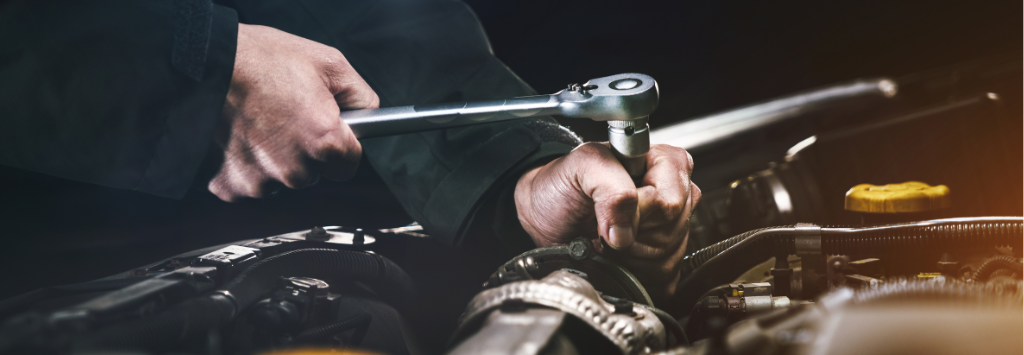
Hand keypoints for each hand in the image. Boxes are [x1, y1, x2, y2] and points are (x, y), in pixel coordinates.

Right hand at [209, 24, 378, 201]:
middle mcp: (295, 168)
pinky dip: (247, 166)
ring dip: (277, 160)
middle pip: (315, 173)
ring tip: (263, 123)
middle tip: (289, 116)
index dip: (341, 145)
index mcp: (324, 141)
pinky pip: (250, 185)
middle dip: (307, 150)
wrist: (208, 63)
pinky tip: (242, 138)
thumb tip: (370, 116)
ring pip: (284, 180)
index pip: (349, 165)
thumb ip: (361, 97)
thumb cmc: (263, 59)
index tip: (329, 131)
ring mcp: (262, 180)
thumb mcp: (330, 63)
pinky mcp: (233, 184)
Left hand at [514, 143, 700, 299]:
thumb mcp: (583, 165)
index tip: (609, 207)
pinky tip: (615, 254)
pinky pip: (661, 275)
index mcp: (664, 163)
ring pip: (666, 255)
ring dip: (628, 253)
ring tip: (606, 236)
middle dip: (631, 232)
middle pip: (670, 228)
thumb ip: (611, 185)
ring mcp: (673, 228)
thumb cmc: (565, 184)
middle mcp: (675, 193)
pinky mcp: (665, 259)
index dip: (639, 209)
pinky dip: (630, 270)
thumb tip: (625, 232)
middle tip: (604, 222)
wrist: (547, 215)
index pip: (669, 199)